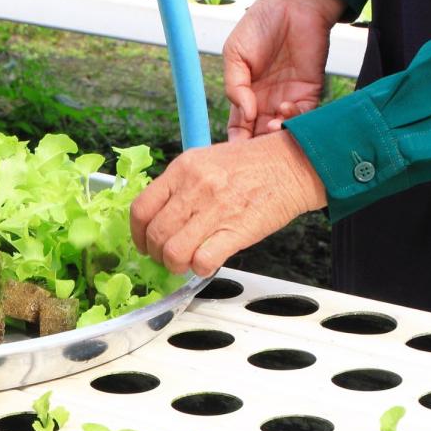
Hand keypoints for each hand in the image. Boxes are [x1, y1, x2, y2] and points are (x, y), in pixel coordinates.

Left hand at [130, 130, 326, 276]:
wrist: (294, 164)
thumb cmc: (252, 165)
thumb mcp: (206, 161)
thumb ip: (179, 186)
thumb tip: (159, 217)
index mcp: (183, 168)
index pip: (141, 209)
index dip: (137, 234)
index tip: (144, 243)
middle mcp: (194, 187)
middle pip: (155, 235)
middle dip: (157, 254)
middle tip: (168, 256)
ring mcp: (215, 209)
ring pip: (173, 252)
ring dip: (176, 265)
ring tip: (186, 262)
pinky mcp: (236, 231)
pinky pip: (202, 261)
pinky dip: (200, 268)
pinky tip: (207, 261)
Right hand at [224, 0, 345, 140]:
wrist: (294, 3)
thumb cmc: (260, 24)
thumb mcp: (234, 54)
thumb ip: (234, 86)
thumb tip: (245, 114)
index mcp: (245, 94)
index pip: (239, 128)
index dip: (236, 142)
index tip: (231, 152)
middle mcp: (266, 101)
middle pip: (260, 135)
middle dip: (256, 144)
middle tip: (253, 145)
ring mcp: (288, 97)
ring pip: (282, 129)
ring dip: (275, 134)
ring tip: (270, 127)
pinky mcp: (310, 91)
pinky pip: (304, 116)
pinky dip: (294, 120)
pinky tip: (284, 110)